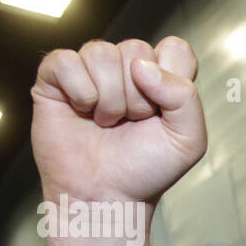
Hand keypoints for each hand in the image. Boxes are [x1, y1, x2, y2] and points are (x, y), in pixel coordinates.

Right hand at [31, 37, 206, 245]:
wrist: (106, 197)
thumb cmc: (146, 171)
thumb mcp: (188, 140)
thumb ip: (185, 96)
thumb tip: (142, 66)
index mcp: (162, 79)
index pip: (174, 49)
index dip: (170, 78)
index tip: (163, 112)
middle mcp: (127, 70)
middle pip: (137, 49)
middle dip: (138, 97)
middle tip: (132, 124)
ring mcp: (90, 72)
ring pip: (101, 52)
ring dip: (109, 98)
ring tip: (107, 123)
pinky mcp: (56, 79)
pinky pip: (65, 60)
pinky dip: (78, 91)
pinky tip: (82, 112)